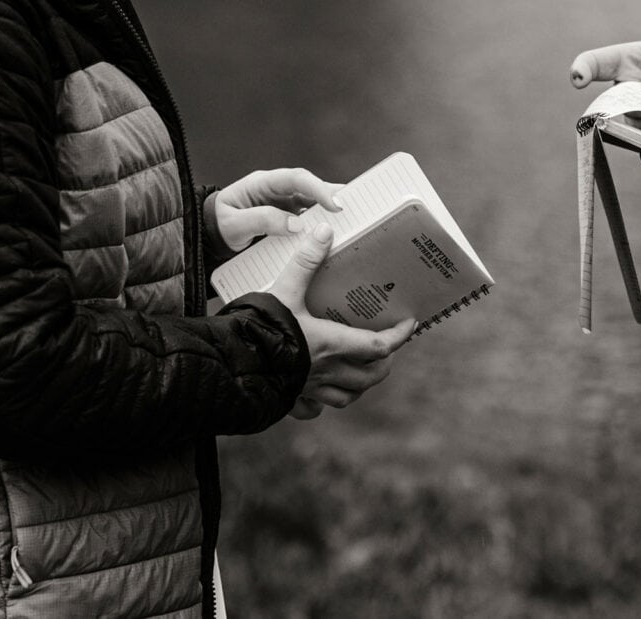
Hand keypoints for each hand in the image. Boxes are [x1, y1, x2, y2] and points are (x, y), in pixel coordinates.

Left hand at [215, 168, 342, 251]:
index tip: (334, 204)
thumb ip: (263, 221)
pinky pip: (309, 216)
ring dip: (331, 209)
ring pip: (313, 201)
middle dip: (333, 195)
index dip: (317, 188)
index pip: (295, 179)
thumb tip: (296, 225)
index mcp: (262, 183)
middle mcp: (277, 190)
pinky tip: (334, 230)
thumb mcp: (234, 225)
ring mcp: (284, 203)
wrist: (211, 235)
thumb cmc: (220, 225)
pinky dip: (322, 222)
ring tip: (352, 218)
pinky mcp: (288, 217)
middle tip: (354, 207)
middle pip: (310, 187)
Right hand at [266, 223, 415, 419]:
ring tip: (359, 370)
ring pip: (348, 396)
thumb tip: (324, 231)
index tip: (409, 324)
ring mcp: (311, 388)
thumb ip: (306, 261)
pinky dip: (322, 404)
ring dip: (359, 385)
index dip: (399, 336)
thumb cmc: (261, 328)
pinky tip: (319, 394)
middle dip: (383, 363)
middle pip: (371, 376)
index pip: (380, 346)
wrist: (231, 364)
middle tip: (385, 348)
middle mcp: (328, 370)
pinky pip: (314, 409)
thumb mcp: (285, 289)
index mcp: (333, 344)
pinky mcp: (292, 398)